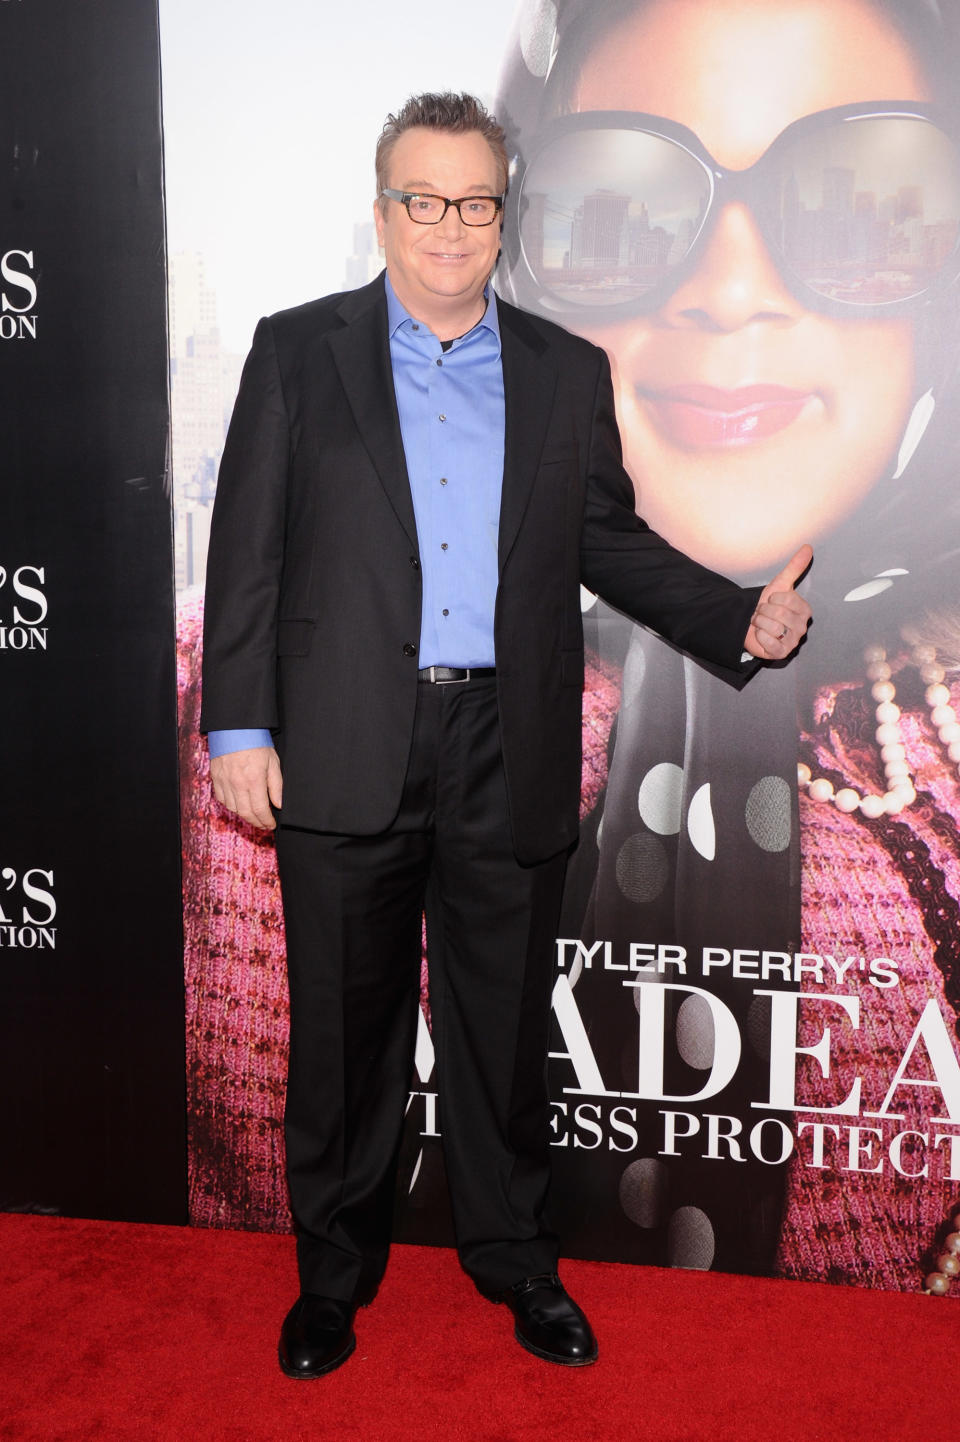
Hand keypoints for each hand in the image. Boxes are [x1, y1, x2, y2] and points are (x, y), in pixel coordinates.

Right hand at [209, 746, 282, 829]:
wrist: (235, 728)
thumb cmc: (256, 742)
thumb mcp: (273, 762)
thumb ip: (276, 786)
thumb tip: (278, 804)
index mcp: (254, 781)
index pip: (260, 810)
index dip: (266, 821)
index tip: (271, 824)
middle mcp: (237, 784)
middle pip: (246, 813)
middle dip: (256, 822)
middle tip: (264, 824)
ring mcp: (224, 782)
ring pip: (233, 808)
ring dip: (244, 815)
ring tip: (253, 815)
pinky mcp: (216, 778)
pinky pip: (222, 798)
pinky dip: (231, 805)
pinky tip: (239, 803)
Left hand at [744, 544, 812, 660]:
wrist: (752, 625)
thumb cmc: (768, 606)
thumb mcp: (779, 585)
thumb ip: (794, 568)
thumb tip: (807, 547)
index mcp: (804, 610)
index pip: (786, 599)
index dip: (771, 599)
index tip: (770, 602)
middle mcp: (802, 626)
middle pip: (778, 613)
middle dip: (763, 611)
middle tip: (762, 614)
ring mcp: (793, 641)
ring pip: (772, 627)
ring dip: (759, 623)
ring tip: (761, 623)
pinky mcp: (782, 653)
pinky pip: (768, 642)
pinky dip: (759, 636)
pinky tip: (761, 635)